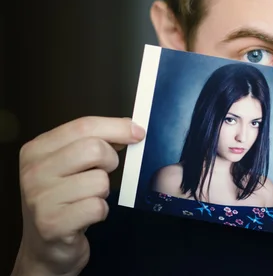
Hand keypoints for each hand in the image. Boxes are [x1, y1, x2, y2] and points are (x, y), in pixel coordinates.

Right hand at [13, 117, 144, 275]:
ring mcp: (40, 198)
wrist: (46, 246)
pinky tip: (86, 215)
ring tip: (87, 198)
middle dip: (110, 161)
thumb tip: (130, 128)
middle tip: (102, 172)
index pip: (84, 125)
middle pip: (94, 149)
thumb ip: (94, 140)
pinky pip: (97, 207)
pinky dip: (101, 211)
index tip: (138, 132)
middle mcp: (34, 171)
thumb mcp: (71, 164)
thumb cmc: (64, 199)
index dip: (117, 127)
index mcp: (37, 149)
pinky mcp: (52, 224)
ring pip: (100, 180)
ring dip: (103, 191)